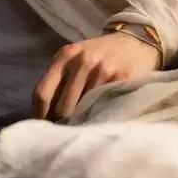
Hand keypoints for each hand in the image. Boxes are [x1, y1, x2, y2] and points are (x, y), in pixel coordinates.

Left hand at [33, 32, 161, 119]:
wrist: (137, 42)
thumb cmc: (101, 55)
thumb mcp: (76, 58)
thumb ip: (60, 80)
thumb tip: (46, 115)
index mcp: (65, 56)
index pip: (42, 93)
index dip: (39, 116)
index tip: (43, 131)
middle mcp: (81, 61)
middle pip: (61, 106)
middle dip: (62, 124)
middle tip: (65, 135)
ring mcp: (102, 70)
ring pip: (83, 110)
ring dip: (82, 124)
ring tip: (84, 131)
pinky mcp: (122, 79)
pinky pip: (105, 108)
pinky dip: (101, 118)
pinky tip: (102, 121)